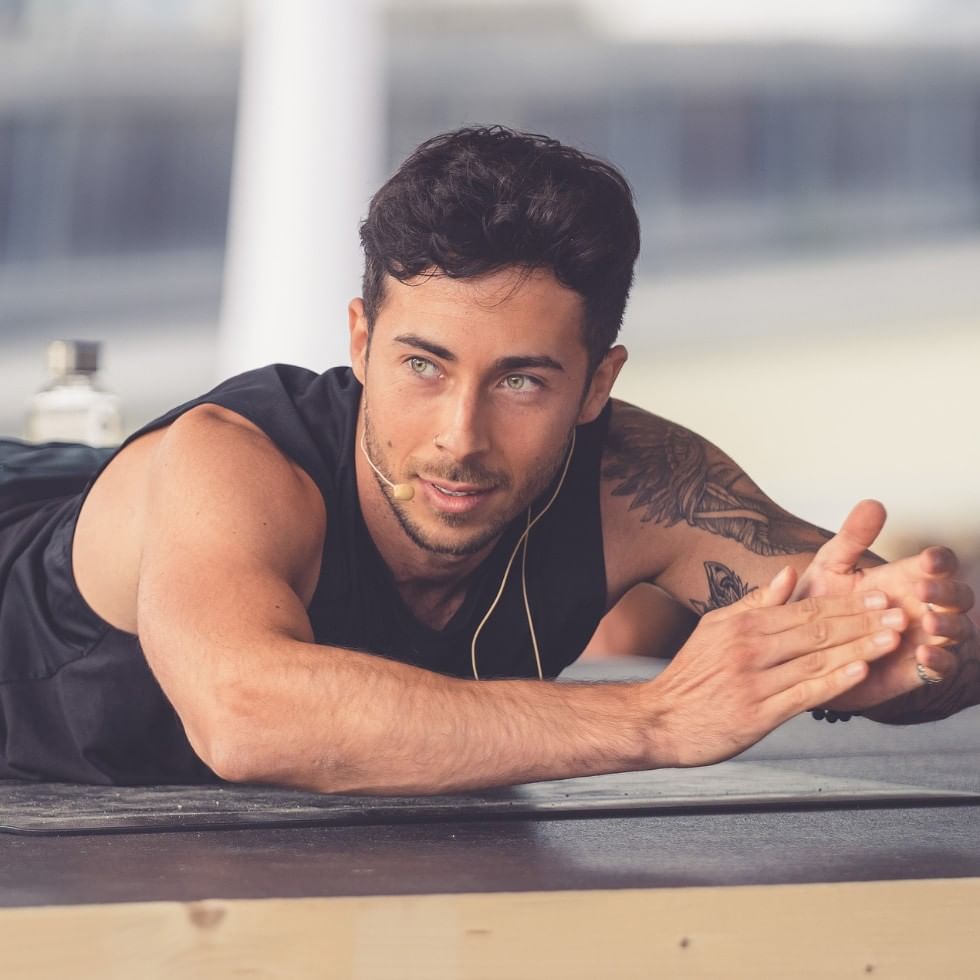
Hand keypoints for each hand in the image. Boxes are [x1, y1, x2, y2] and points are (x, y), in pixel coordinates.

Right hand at [645, 565, 905, 767]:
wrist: (660, 719)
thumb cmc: (690, 675)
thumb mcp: (715, 627)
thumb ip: (754, 602)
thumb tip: (789, 574)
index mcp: (742, 625)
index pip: (805, 609)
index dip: (846, 602)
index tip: (878, 596)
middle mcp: (749, 649)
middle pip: (817, 630)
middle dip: (863, 620)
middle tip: (899, 613)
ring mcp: (755, 682)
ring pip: (817, 660)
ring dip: (859, 648)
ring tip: (892, 638)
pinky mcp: (758, 714)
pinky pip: (803, 694)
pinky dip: (834, 682)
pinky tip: (860, 672)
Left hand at [793, 500, 976, 712]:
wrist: (800, 650)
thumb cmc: (818, 605)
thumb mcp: (829, 567)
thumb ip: (851, 539)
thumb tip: (871, 505)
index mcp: (903, 578)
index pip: (938, 564)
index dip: (940, 561)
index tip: (928, 560)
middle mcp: (920, 606)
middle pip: (957, 595)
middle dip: (948, 591)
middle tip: (924, 589)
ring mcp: (922, 637)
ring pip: (958, 629)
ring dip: (949, 624)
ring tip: (928, 622)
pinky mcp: (914, 670)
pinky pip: (942, 667)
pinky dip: (939, 661)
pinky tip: (923, 654)